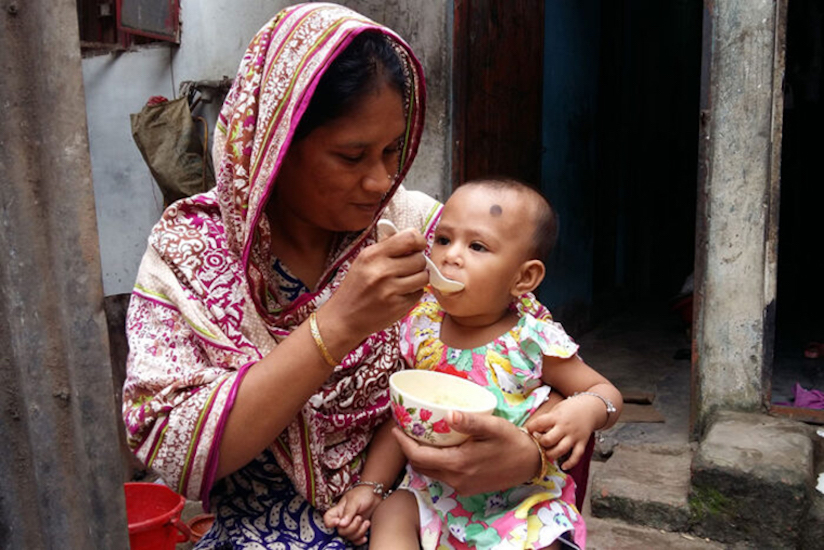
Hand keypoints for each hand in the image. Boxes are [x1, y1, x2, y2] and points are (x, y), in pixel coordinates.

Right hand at [322, 229, 427, 347]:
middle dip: (418, 263)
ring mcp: (390, 290)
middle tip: (408, 268)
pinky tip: (400, 294)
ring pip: (423, 276)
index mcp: (372, 255)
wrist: (343, 317)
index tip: (417, 247)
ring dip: (419, 278)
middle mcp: (381, 271)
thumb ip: (386, 248)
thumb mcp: (363, 261)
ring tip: (406, 280)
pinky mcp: (397, 306)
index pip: (409, 238)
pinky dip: (413, 293)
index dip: (419, 241)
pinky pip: (419, 293)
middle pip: (420, 259)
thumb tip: (413, 238)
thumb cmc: (356, 287)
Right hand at [323, 486, 381, 544]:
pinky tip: (365, 536)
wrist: (375, 495)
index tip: (338, 521)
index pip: (327, 519)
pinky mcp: (358, 529)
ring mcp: (350, 525)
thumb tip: (341, 524)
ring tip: (366, 522)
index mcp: (338, 510)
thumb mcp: (355, 500)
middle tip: (359, 517)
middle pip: (340, 531)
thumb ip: (348, 512)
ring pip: (349, 536)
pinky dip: (360, 540)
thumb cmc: (362, 494)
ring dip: (359, 532)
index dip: (330, 523)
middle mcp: (342, 519)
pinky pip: (355, 540)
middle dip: (352, 527)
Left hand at [391, 411, 540, 494]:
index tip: (396, 428)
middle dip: (408, 449)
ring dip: (420, 457)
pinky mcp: (467, 488)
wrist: (530, 463)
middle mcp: (456, 479)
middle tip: (405, 430)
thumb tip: (450, 414)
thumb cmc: (512, 442)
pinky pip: (442, 476)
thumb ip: (471, 421)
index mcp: (458, 464)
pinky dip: (434, 462)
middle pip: (421, 466)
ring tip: (419, 436)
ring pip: (430, 472)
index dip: (403, 443)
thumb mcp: (493, 427)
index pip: (419, 457)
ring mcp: (461, 486)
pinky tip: (439, 448)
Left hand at [523, 396, 597, 470]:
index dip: (530, 428)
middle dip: (541, 443)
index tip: (528, 430)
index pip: (539, 423)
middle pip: (549, 440)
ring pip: (561, 450)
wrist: (591, 408)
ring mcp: (574, 436)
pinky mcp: (582, 443)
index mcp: (556, 417)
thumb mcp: (556, 409)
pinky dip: (570, 463)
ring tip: (547, 453)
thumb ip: (547, 420)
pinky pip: (576, 456)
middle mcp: (565, 427)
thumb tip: (533, 430)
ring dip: (551, 455)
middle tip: (539, 442)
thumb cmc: (570, 408)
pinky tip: (563, 466)